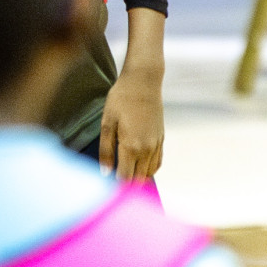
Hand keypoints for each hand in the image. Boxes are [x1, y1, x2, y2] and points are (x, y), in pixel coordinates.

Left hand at [99, 62, 163, 180]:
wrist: (143, 82)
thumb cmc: (121, 99)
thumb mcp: (107, 123)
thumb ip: (106, 150)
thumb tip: (105, 173)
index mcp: (132, 146)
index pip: (125, 178)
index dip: (116, 185)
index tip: (106, 184)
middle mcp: (147, 149)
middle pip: (138, 179)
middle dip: (126, 183)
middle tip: (112, 178)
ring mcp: (156, 145)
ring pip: (149, 173)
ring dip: (137, 176)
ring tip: (123, 171)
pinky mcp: (161, 139)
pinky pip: (157, 163)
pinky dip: (148, 169)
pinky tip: (137, 165)